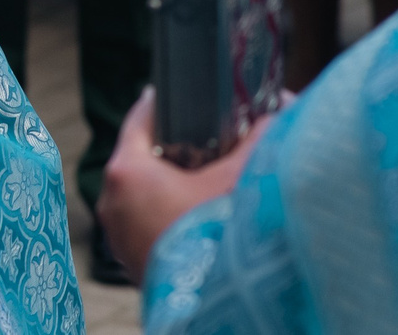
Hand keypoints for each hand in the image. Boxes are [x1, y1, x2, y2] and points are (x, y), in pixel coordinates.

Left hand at [95, 86, 265, 285]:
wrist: (223, 306)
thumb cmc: (223, 239)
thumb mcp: (243, 181)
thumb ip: (260, 139)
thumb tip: (285, 107)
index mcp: (126, 173)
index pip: (141, 119)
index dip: (166, 103)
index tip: (184, 91)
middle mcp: (113, 203)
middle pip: (143, 158)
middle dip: (177, 148)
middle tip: (209, 136)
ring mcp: (120, 237)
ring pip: (147, 195)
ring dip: (177, 185)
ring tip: (212, 176)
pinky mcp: (135, 263)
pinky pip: (151, 225)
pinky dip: (174, 215)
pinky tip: (205, 214)